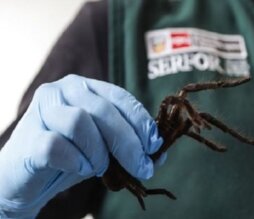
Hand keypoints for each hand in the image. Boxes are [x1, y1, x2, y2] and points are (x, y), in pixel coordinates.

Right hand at [0, 75, 162, 217]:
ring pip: (80, 122)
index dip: (141, 121)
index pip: (120, 97)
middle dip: (129, 142)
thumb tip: (161, 154)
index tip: (154, 145)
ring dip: (98, 152)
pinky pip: (56, 145)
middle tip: (142, 167)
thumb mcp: (106, 148)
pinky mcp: (27, 135)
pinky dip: (76, 161)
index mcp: (85, 87)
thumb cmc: (70, 156)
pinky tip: (80, 168)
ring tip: (100, 167)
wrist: (27, 177)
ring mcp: (42, 109)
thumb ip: (130, 146)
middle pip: (103, 110)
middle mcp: (62, 90)